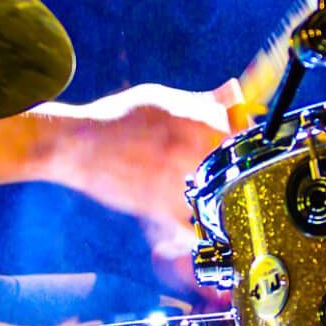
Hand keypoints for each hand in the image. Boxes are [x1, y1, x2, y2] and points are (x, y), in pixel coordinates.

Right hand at [35, 79, 248, 272]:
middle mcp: (195, 148)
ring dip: (219, 203)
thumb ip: (202, 100)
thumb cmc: (118, 118)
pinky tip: (199, 229)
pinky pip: (193, 227)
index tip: (244, 153)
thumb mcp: (162, 98)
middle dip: (236, 176)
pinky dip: (199, 232)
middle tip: (227, 180)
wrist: (78, 144)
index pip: (245, 136)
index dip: (247, 147)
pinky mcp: (162, 206)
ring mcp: (180, 178)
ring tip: (211, 202)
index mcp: (199, 118)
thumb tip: (234, 93)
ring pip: (218, 199)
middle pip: (237, 170)